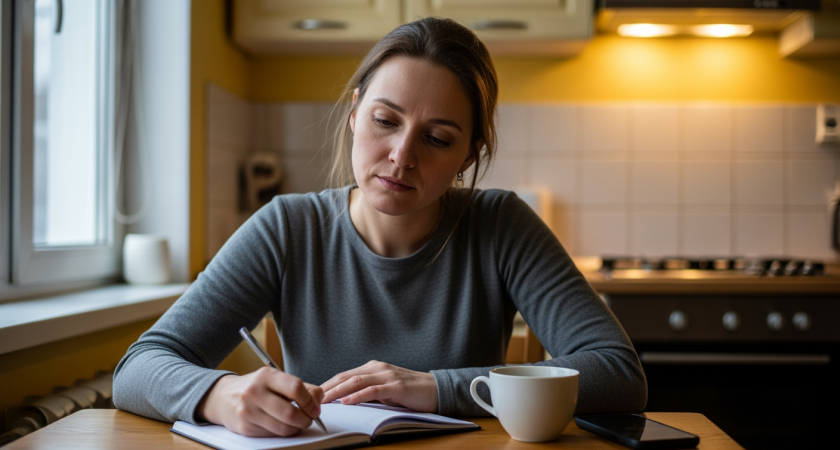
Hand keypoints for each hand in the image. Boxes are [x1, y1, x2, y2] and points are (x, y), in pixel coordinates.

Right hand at [197, 367, 323, 436]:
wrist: (222, 397)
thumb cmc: (254, 387)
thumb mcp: (275, 379)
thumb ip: (301, 387)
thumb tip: (319, 397)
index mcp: (266, 376)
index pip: (296, 388)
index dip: (310, 401)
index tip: (315, 408)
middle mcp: (255, 392)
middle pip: (290, 413)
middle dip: (306, 420)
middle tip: (309, 419)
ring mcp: (248, 411)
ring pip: (282, 428)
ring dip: (296, 428)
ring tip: (298, 423)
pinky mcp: (245, 427)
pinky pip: (272, 435)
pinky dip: (283, 433)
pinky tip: (282, 425)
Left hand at [320, 360, 437, 412]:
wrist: (435, 390)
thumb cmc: (410, 392)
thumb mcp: (384, 390)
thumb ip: (367, 391)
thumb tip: (345, 400)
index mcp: (373, 368)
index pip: (344, 375)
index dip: (327, 384)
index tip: (312, 395)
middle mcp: (377, 368)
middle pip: (346, 376)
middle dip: (327, 388)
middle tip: (311, 398)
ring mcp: (387, 375)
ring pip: (356, 381)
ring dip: (337, 392)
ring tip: (323, 400)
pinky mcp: (395, 386)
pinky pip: (373, 390)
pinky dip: (357, 395)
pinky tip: (347, 401)